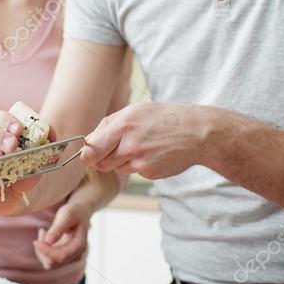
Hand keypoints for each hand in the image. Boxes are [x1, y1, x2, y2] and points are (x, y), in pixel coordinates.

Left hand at [33, 200, 90, 269]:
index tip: (35, 242)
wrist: (79, 212)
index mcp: (80, 245)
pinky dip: (42, 248)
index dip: (46, 251)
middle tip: (42, 231)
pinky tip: (44, 234)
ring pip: (49, 263)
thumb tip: (48, 242)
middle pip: (53, 263)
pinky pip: (48, 258)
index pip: (61, 256)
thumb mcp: (66, 215)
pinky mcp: (62, 255)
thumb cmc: (73, 211)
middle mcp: (76, 254)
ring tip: (43, 231)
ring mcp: (69, 256)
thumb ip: (58, 228)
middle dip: (43, 250)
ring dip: (41, 249)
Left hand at [79, 102, 214, 178]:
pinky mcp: (148, 172)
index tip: (89, 152)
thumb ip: (109, 125)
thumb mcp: (135, 110)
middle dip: (102, 159)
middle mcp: (129, 144)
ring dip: (121, 161)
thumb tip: (88, 141)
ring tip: (140, 146)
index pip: (91, 149)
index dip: (88, 152)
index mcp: (123, 125)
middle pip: (100, 163)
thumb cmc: (163, 118)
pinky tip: (151, 153)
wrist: (196, 133)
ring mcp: (140, 161)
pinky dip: (137, 165)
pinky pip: (132, 171)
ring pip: (116, 167)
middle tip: (115, 149)